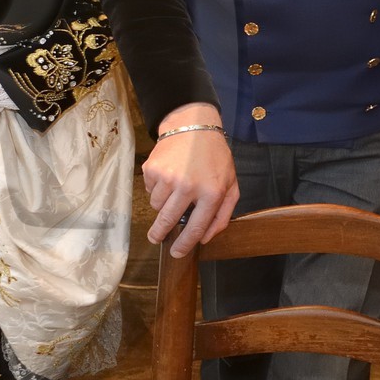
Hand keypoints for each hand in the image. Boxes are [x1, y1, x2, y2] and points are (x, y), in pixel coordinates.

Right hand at [143, 103, 237, 256]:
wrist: (193, 126)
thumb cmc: (215, 158)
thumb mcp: (230, 185)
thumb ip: (223, 215)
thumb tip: (205, 239)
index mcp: (211, 193)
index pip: (195, 228)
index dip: (184, 245)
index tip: (176, 253)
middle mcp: (189, 187)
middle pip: (168, 221)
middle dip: (159, 233)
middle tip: (156, 238)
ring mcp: (168, 177)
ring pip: (157, 205)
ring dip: (163, 203)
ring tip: (173, 189)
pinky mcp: (152, 169)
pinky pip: (149, 189)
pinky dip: (156, 187)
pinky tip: (167, 175)